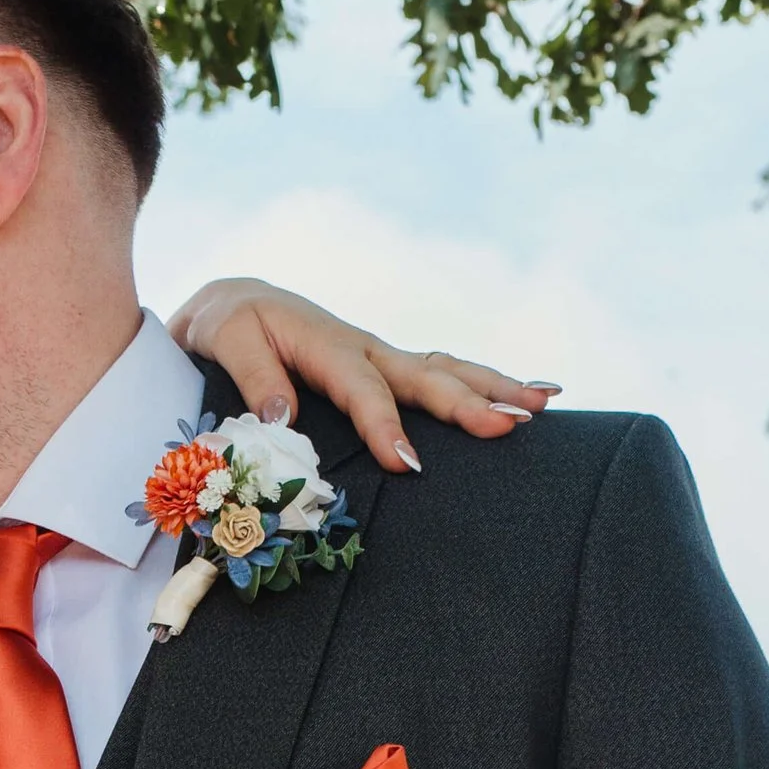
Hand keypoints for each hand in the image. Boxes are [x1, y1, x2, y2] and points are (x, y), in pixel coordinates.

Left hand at [165, 278, 559, 475]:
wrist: (235, 305)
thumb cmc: (226, 326)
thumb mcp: (226, 339)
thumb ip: (254, 376)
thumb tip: (284, 417)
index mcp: (327, 345)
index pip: (362, 389)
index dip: (385, 425)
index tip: (408, 463)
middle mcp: (364, 348)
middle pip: (425, 375)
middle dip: (469, 401)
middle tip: (510, 426)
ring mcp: (380, 358)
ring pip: (445, 371)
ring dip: (493, 388)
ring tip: (542, 406)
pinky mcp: (385, 370)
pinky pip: (438, 376)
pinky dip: (481, 385)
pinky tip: (524, 397)